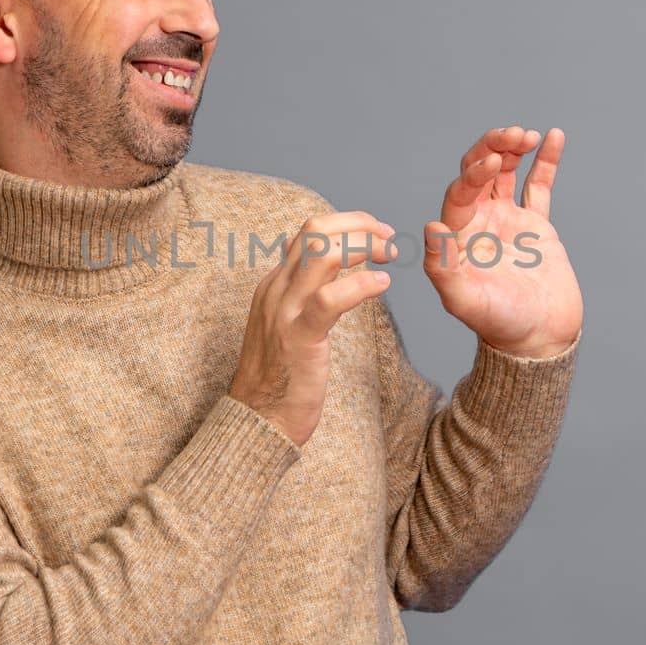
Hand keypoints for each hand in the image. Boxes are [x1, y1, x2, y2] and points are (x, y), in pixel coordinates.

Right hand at [229, 211, 399, 445]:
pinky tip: (381, 284)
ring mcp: (285, 310)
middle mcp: (277, 289)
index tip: (377, 235)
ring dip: (363, 246)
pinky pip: (331, 298)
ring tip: (388, 258)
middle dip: (358, 224)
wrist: (258, 420)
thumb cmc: (279, 378)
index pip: (310, 232)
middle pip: (316, 230)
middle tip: (387, 239)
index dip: (349, 225)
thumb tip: (317, 266)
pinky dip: (362, 284)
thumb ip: (298, 293)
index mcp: (275, 284)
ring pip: (323, 252)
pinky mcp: (299, 337)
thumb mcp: (284, 323)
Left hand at [422, 126, 582, 357]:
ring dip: (513, 148)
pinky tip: (555, 136)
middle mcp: (478, 222)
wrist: (539, 340)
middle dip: (492, 148)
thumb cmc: (499, 325)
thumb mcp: (465, 301)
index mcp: (457, 236)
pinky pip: (539, 185)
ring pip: (506, 172)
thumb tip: (430, 226)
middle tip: (514, 134)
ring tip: (529, 134)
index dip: (473, 173)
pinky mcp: (536, 225)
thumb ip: (442, 267)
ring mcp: (507, 221)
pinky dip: (546, 161)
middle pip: (478, 172)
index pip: (459, 191)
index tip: (493, 162)